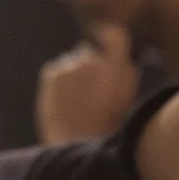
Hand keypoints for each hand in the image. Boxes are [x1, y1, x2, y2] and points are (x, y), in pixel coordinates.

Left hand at [36, 23, 139, 144]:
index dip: (109, 38)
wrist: (75, 145)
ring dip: (76, 73)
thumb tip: (121, 54)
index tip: (106, 44)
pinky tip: (67, 102)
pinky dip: (60, 81)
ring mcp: (70, 65)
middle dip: (92, 63)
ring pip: (73, 61)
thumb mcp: (127, 97)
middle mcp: (93, 59)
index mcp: (117, 65)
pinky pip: (58, 70)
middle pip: (91, 50)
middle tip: (92, 89)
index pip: (114, 35)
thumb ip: (125, 71)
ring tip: (79, 101)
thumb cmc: (107, 125)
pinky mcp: (51, 72)